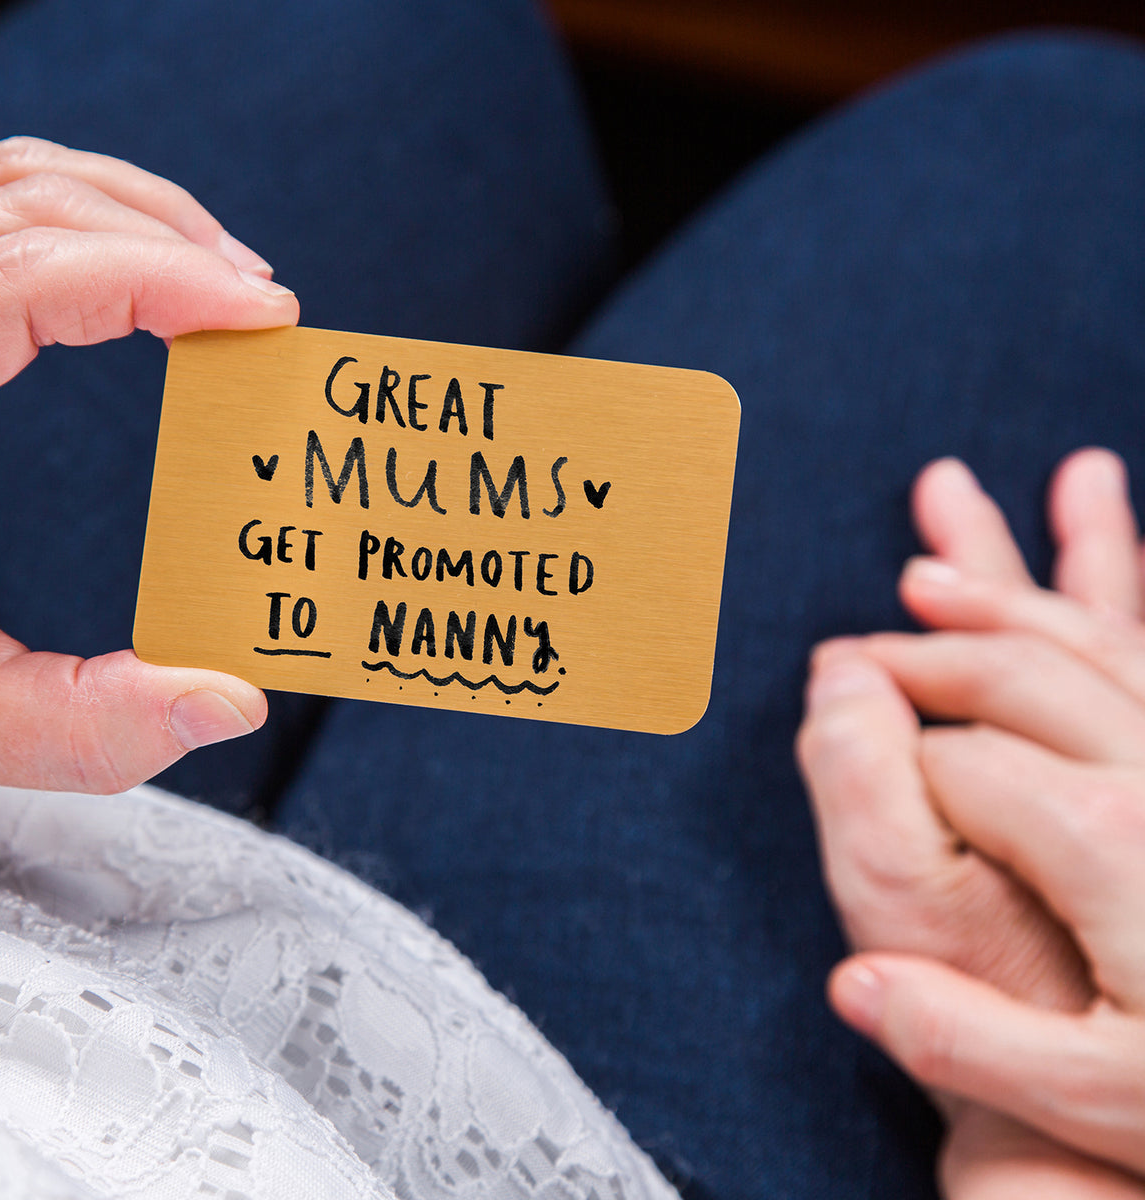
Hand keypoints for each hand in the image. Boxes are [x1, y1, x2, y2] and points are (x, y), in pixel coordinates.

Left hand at [0, 135, 299, 792]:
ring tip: (208, 268)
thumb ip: (92, 725)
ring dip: (116, 206)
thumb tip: (228, 701)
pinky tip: (112, 251)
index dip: (163, 277)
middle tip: (254, 295)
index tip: (258, 311)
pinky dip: (55, 207)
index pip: (29, 279)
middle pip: (21, 201)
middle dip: (163, 233)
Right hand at [799, 450, 1144, 1193]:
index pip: (955, 761)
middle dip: (924, 647)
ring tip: (940, 547)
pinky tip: (1097, 548)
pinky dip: (1114, 589)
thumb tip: (851, 985)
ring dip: (1005, 582)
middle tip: (864, 639)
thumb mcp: (1088, 1092)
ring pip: (1089, 631)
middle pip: (1011, 670)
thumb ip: (959, 1036)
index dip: (887, 753)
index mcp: (1100, 836)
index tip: (843, 744)